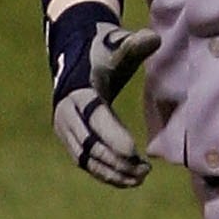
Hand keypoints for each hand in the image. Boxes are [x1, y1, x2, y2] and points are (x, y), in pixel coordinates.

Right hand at [53, 18, 159, 189]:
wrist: (77, 50)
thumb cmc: (103, 48)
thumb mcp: (117, 42)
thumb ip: (135, 43)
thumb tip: (154, 38)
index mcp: (78, 90)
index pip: (94, 117)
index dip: (112, 135)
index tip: (133, 151)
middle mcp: (66, 111)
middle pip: (88, 144)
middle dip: (115, 161)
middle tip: (145, 171)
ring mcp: (65, 127)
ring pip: (85, 158)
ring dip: (111, 172)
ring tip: (141, 178)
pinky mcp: (69, 136)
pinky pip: (84, 161)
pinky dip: (104, 173)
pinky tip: (128, 180)